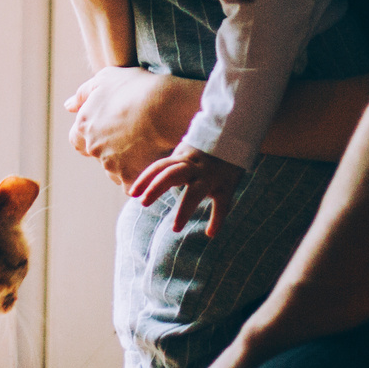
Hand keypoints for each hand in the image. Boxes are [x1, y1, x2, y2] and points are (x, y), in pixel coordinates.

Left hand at [65, 67, 203, 181]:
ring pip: (116, 170)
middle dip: (112, 149)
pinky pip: (133, 183)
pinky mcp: (129, 179)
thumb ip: (84, 93)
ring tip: (149, 147)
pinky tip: (154, 161)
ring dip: (127, 163)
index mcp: (85, 124)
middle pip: (99, 154)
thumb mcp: (108, 78)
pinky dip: (141, 176)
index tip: (111, 129)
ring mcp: (111, 165)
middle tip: (136, 136)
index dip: (93, 135)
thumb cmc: (139, 88)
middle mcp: (93, 147)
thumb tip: (68, 106)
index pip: (77, 139)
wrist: (166, 108)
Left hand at [129, 148, 243, 235]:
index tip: (132, 193)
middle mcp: (195, 166)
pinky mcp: (227, 184)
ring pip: (196, 191)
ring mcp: (211, 175)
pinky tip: (211, 233)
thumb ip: (169, 167)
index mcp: (182, 158)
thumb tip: (141, 186)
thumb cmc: (205, 149)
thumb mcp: (185, 152)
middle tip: (143, 202)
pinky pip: (223, 203)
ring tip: (175, 229)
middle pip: (172, 174)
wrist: (236, 133)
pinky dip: (217, 219)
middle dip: (157, 187)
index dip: (145, 179)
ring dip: (185, 210)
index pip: (160, 166)